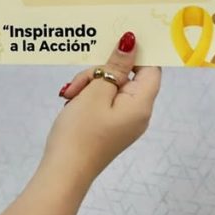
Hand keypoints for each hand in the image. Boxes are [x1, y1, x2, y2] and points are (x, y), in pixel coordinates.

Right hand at [42, 31, 160, 185]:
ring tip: (69, 96)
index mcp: (142, 104)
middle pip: (127, 76)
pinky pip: (104, 101)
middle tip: (77, 83)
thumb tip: (131, 42)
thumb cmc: (81, 132)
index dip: (136, 52)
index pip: (151, 67)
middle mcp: (138, 113)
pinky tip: (71, 103)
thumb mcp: (95, 93)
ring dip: (89, 85)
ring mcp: (124, 121)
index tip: (115, 40)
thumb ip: (115, 66)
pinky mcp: (110, 126)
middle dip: (100, 72)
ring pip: (111, 87)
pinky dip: (88, 97)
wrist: (63, 174)